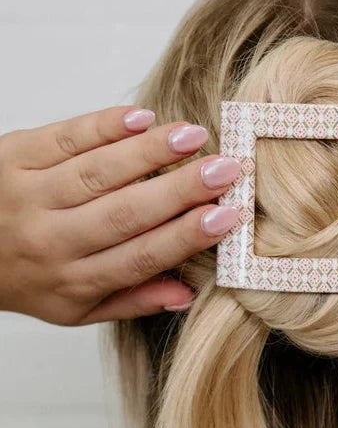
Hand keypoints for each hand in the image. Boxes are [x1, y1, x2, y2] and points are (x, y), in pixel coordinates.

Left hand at [0, 106, 240, 324]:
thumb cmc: (27, 278)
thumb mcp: (74, 310)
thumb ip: (131, 301)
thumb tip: (187, 295)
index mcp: (73, 281)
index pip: (139, 258)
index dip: (186, 237)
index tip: (226, 218)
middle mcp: (52, 241)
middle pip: (126, 213)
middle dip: (182, 190)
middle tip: (226, 170)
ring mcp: (30, 195)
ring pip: (99, 172)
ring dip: (150, 152)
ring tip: (194, 137)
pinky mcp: (14, 156)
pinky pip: (66, 138)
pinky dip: (104, 126)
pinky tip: (142, 118)